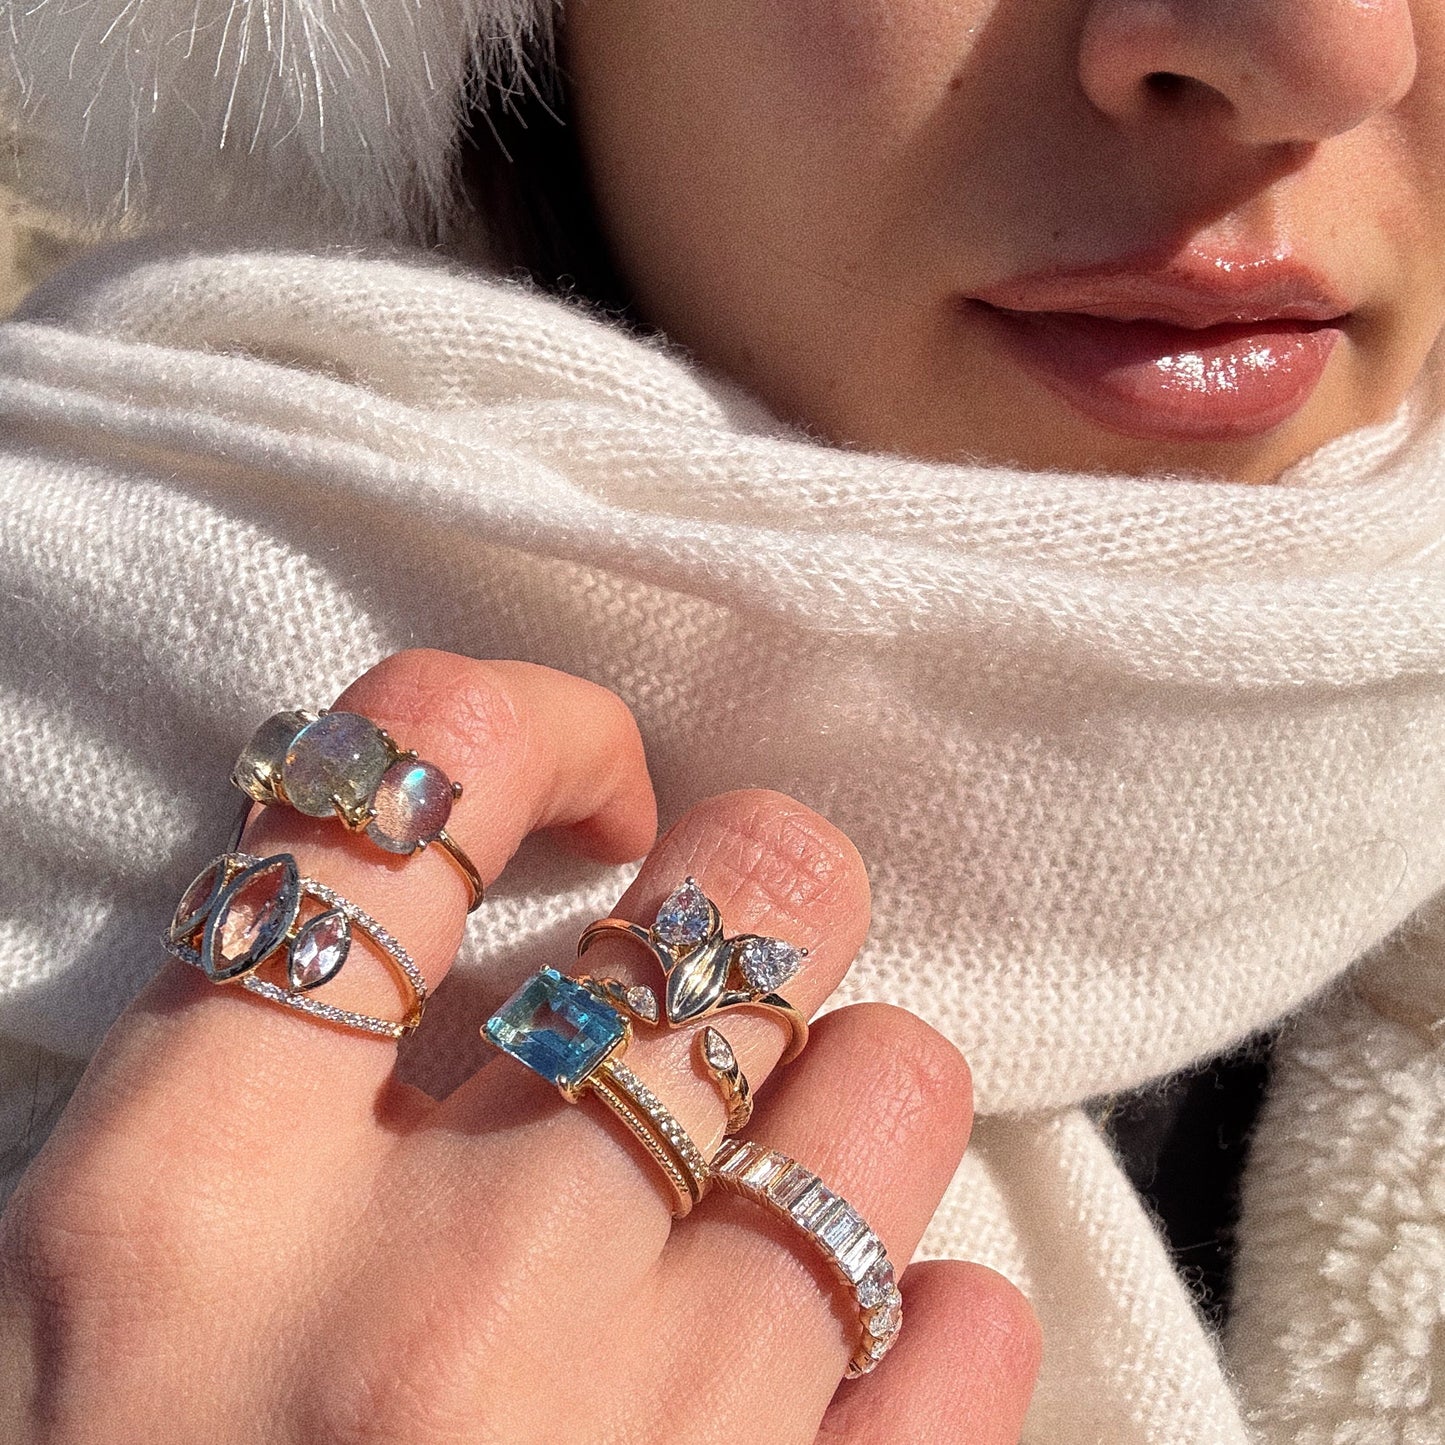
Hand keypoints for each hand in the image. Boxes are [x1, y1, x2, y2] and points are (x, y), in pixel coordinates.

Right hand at [0, 649, 1038, 1443]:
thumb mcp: (101, 1302)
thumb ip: (274, 1092)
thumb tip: (496, 921)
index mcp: (184, 1202)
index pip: (405, 779)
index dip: (537, 724)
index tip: (594, 790)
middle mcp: (420, 1310)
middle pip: (719, 916)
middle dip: (763, 882)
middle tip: (743, 930)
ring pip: (878, 1099)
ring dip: (869, 1086)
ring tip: (812, 1134)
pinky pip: (942, 1364)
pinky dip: (939, 1319)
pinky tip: (906, 1332)